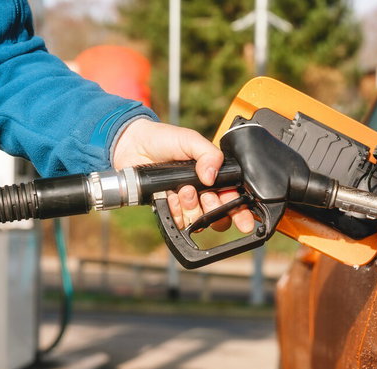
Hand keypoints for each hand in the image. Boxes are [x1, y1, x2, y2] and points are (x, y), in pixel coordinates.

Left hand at [112, 118, 253, 232]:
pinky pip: (179, 221)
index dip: (240, 211)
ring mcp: (185, 201)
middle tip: (206, 197)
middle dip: (213, 209)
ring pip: (199, 220)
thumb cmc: (163, 139)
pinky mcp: (169, 207)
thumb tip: (211, 177)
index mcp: (213, 175)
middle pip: (218, 215)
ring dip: (192, 207)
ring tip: (182, 191)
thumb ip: (208, 154)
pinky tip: (169, 196)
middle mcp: (202, 191)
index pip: (233, 197)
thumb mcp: (190, 140)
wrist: (132, 145)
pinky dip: (175, 211)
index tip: (244, 222)